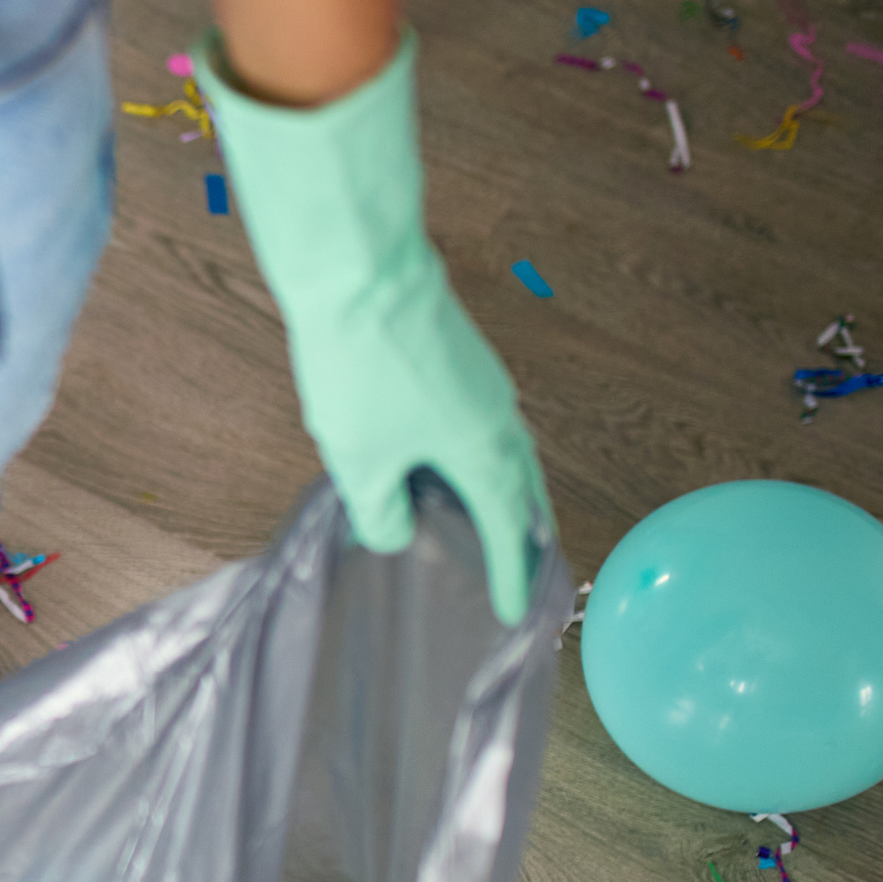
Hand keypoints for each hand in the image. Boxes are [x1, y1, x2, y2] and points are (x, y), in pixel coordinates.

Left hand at [198, 33, 554, 622]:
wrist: (363, 272)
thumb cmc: (363, 370)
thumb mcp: (360, 461)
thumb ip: (380, 511)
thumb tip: (393, 535)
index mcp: (486, 453)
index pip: (508, 529)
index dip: (508, 573)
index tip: (512, 609)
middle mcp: (500, 419)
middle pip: (522, 490)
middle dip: (522, 535)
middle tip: (520, 572)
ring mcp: (485, 386)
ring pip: (506, 455)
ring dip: (503, 496)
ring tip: (490, 529)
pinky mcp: (461, 363)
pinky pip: (483, 428)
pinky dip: (479, 460)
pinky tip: (447, 469)